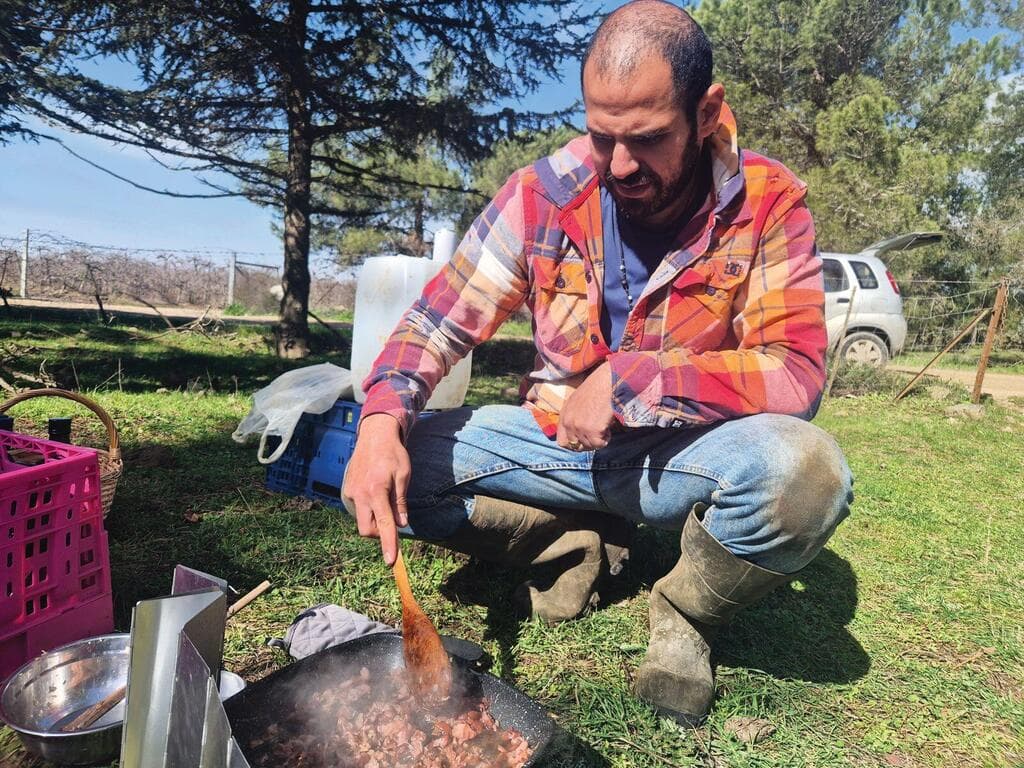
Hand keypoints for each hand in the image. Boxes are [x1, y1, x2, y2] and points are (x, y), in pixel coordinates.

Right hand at [341, 413, 409, 565]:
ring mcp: (351, 492)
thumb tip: (401, 524)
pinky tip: (376, 490)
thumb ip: (400, 502)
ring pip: (361, 519)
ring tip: (385, 497)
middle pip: (366, 529)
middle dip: (378, 533)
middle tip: (392, 520)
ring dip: (374, 519)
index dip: (388, 544)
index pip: (383, 524)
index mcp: (376, 491)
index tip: (391, 561)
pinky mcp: (347, 489)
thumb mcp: (403, 476)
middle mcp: (360, 494)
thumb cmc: (393, 454)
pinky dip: (369, 508)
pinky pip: (358, 507)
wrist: (374, 436)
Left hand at [557, 361, 615, 450]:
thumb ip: (574, 416)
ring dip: (599, 439)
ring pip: (589, 446)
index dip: (574, 445)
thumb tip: (580, 435)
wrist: (609, 381)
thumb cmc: (598, 387)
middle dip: (588, 443)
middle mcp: (569, 422)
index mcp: (564, 414)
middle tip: (598, 434)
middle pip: (576, 446)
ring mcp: (579, 427)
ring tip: (604, 423)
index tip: (584, 442)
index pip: (562, 442)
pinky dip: (606, 438)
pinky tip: (608, 425)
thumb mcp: (578, 401)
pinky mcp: (592, 430)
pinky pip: (599, 444)